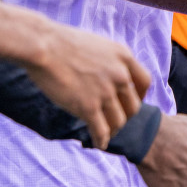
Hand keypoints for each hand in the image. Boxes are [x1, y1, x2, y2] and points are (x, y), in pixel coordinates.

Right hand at [25, 23, 150, 148]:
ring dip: (113, 130)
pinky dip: (101, 140)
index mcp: (123, 56)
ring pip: (118, 121)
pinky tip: (98, 143)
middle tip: (115, 120)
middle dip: (125, 115)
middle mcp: (120, 75)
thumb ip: (108, 61)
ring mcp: (105, 92)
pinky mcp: (88, 107)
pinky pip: (101, 131)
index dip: (140, 96)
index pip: (144, 82)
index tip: (130, 102)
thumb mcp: (96, 45)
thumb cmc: (61, 42)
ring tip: (105, 133)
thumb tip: (107, 77)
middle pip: (133, 106)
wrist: (42, 46)